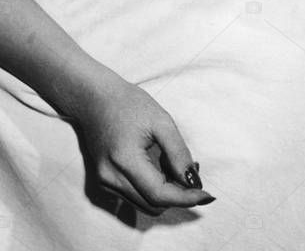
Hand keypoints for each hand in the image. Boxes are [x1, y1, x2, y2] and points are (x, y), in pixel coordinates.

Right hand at [68, 68, 214, 215]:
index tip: (209, 196)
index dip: (186, 198)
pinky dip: (151, 190)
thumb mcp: (161, 121)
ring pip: (144, 204)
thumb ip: (178, 153)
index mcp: (124, 161)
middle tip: (193, 172)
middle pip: (153, 205)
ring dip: (165, 193)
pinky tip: (160, 169)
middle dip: (178, 195)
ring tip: (176, 166)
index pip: (159, 194)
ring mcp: (104, 183)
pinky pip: (134, 197)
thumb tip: (194, 181)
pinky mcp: (104, 182)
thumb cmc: (129, 104)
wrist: (94, 98)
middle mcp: (110, 179)